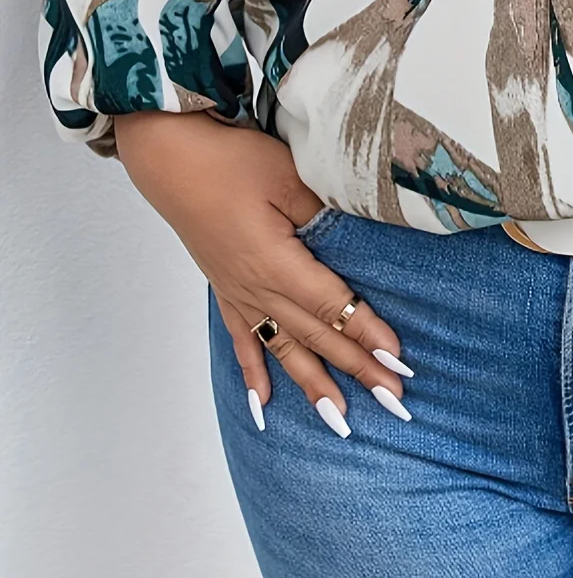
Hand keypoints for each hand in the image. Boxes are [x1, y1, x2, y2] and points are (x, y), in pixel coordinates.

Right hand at [114, 112, 410, 433]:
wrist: (170, 157)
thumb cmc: (230, 160)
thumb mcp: (287, 177)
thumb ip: (325, 212)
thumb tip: (358, 239)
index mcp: (275, 262)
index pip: (331, 305)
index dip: (365, 333)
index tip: (397, 361)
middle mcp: (256, 287)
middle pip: (315, 336)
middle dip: (356, 369)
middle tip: (392, 402)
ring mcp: (238, 292)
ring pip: (283, 348)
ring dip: (313, 384)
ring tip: (340, 420)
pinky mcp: (224, 286)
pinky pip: (243, 339)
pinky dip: (254, 372)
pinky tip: (262, 403)